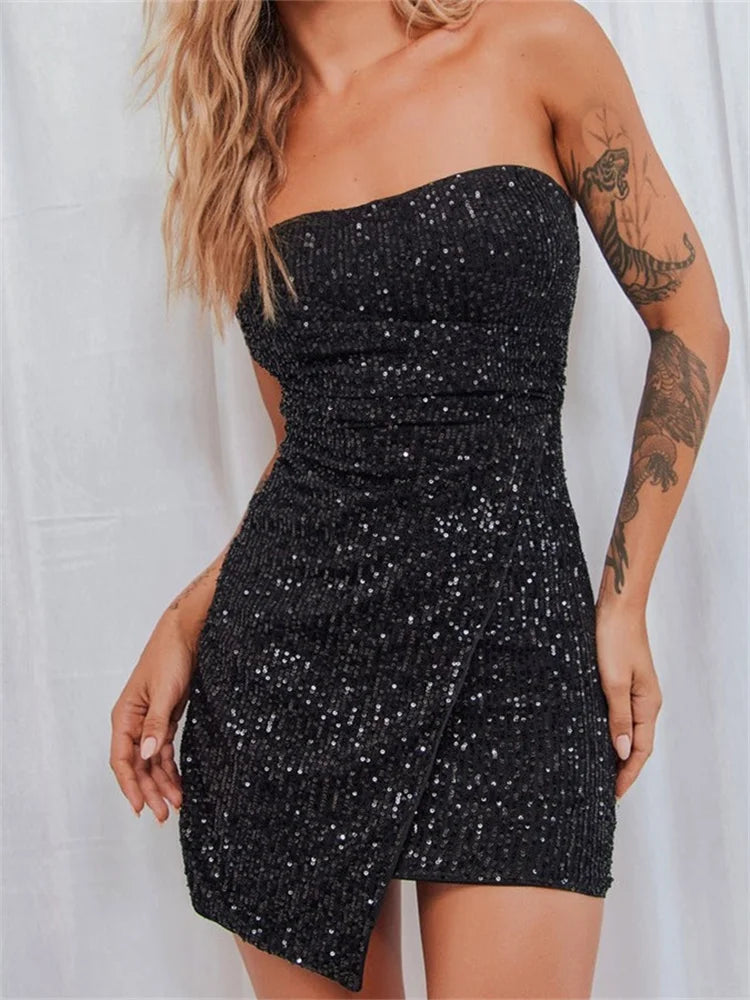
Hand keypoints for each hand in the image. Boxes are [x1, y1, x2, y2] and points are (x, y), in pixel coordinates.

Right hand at [109, 612, 195, 821]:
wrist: (186, 635)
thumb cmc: (169, 657)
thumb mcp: (164, 692)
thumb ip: (156, 724)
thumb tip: (145, 754)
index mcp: (125, 717)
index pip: (122, 760)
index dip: (130, 786)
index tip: (140, 807)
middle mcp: (133, 723)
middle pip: (137, 766)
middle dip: (149, 791)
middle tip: (163, 815)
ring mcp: (148, 723)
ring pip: (151, 762)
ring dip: (161, 784)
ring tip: (175, 806)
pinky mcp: (165, 720)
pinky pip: (163, 752)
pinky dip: (170, 769)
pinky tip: (178, 784)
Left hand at [595, 602, 662, 800]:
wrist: (616, 607)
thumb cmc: (614, 639)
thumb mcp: (612, 681)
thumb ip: (618, 717)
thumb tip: (622, 751)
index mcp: (647, 704)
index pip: (641, 750)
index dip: (627, 774)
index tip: (614, 795)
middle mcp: (645, 700)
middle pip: (637, 743)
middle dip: (623, 768)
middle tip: (605, 791)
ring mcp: (635, 690)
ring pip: (628, 729)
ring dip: (617, 751)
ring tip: (600, 771)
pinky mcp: (623, 680)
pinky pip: (621, 714)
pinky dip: (612, 730)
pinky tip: (598, 736)